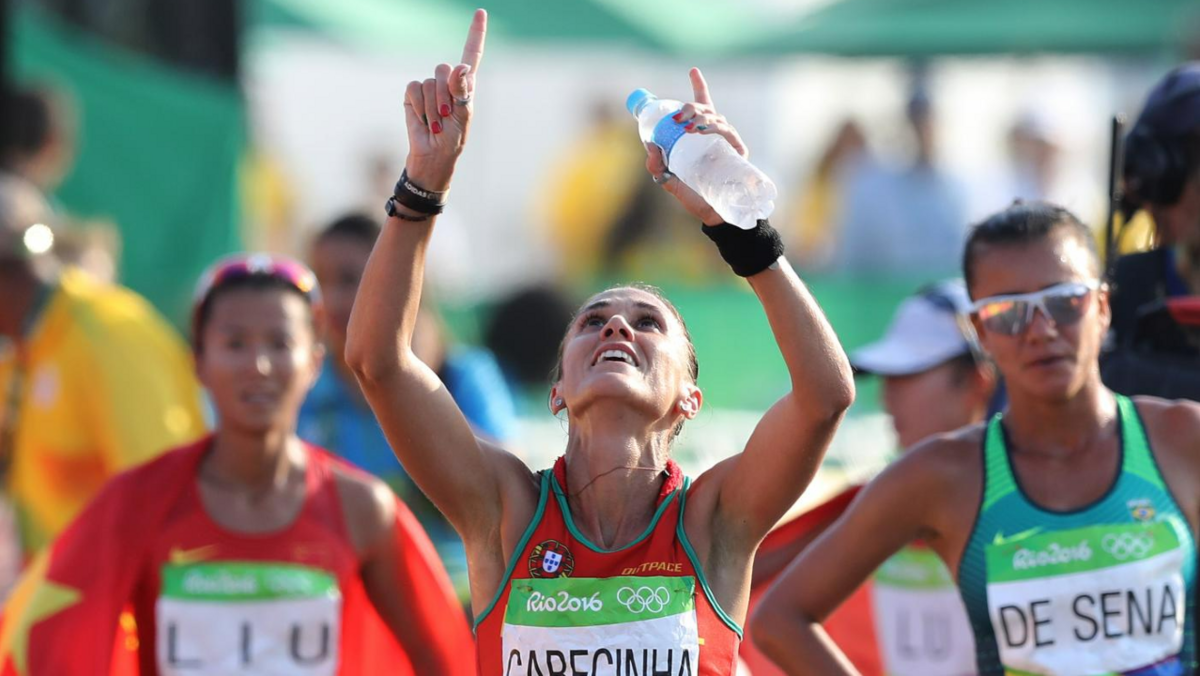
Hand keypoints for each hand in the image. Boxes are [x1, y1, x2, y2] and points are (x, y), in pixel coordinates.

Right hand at [403, 9, 486, 191]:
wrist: (433, 154)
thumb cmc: (454, 138)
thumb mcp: (464, 115)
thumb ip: (463, 91)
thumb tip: (461, 67)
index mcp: (466, 85)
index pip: (472, 54)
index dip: (475, 33)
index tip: (481, 12)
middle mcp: (447, 82)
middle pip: (444, 68)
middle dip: (445, 93)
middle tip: (446, 115)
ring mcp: (429, 87)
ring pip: (429, 81)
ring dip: (432, 106)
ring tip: (436, 123)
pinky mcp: (412, 95)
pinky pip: (413, 88)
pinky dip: (419, 106)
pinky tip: (423, 119)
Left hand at [644, 68, 748, 225]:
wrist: (715, 217)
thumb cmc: (695, 197)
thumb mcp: (669, 181)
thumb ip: (657, 166)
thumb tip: (649, 145)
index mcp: (702, 138)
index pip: (704, 106)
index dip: (700, 87)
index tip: (693, 70)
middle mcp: (717, 137)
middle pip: (706, 111)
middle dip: (691, 107)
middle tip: (676, 116)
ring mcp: (728, 144)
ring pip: (716, 119)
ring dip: (700, 117)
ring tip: (686, 123)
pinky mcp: (738, 154)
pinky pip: (729, 134)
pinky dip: (715, 128)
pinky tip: (700, 129)